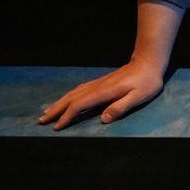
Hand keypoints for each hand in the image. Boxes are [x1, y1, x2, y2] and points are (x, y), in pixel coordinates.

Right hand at [39, 61, 163, 129]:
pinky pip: (79, 90)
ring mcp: (98, 83)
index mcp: (105, 92)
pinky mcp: (100, 82)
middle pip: (71, 99)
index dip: (67, 116)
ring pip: (73, 93)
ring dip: (59, 103)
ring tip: (47, 112)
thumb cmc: (147, 82)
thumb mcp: (139, 96)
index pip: (80, 105)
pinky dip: (68, 96)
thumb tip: (103, 119)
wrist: (148, 62)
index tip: (56, 127)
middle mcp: (97, 87)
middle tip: (41, 121)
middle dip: (56, 110)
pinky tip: (65, 100)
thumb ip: (121, 107)